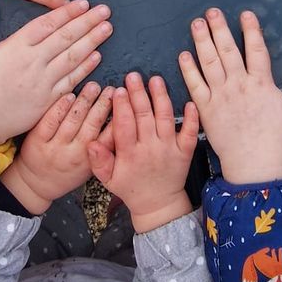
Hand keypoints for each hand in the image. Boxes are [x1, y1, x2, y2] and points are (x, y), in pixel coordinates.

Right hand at [0, 0, 111, 145]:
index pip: (47, 24)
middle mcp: (32, 63)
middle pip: (65, 38)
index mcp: (14, 48)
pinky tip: (98, 55)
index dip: (67, 12)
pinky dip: (85, 68)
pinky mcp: (47, 100)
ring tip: (107, 28)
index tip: (83, 3)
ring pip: (73, 57)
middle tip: (105, 10)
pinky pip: (71, 81)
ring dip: (93, 41)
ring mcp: (42, 83)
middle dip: (87, 22)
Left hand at [1, 82, 113, 214]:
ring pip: (73, 120)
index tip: (125, 103)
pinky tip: (69, 95)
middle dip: (103, 105)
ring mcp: (54, 148)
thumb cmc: (67, 172)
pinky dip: (61, 107)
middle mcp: (73, 155)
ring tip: (93, 87)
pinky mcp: (37, 141)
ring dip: (85, 101)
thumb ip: (103, 147)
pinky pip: (51, 120)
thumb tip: (120, 121)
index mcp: (90, 162)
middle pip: (92, 125)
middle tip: (111, 90)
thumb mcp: (89, 167)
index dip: (118, 119)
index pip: (109, 139)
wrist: (36, 184)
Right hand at [88, 72, 197, 233]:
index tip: (119, 90)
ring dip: (161, 98)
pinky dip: (192, 118)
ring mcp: (169, 148)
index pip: (125, 126)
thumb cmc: (130, 187)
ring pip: (165, 119)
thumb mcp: (108, 179)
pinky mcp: (185, 151)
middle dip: (138, 95)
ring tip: (155, 80)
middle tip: (133, 76)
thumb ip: (99, 161)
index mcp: (130, 154)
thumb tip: (90, 143)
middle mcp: (150, 148)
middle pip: (144, 117)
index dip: (122, 107)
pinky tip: (190, 102)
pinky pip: (190, 133)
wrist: (158, 204)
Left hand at [178, 8, 281, 183]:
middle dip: (220, 29)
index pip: (256, 50)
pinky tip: (183, 55)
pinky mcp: (206, 109)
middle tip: (212, 11)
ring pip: (210, 63)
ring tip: (197, 23)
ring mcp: (221, 96)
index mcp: (261, 84)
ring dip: (202, 41)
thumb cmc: (276, 139)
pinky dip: (188, 70)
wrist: (254, 164)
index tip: (246, 14)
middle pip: (228, 51)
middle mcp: (239, 86)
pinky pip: (195, 85)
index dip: (251, 31)